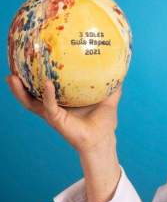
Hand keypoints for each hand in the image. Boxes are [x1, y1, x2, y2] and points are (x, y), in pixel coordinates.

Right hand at [6, 72, 121, 154]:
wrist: (103, 139)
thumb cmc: (104, 122)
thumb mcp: (108, 100)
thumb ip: (113, 87)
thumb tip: (120, 72)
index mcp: (62, 101)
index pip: (43, 87)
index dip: (34, 76)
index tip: (27, 61)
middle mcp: (53, 107)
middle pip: (30, 93)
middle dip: (18, 82)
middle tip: (11, 67)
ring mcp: (52, 114)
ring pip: (31, 101)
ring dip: (20, 91)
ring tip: (12, 77)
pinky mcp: (56, 120)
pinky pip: (49, 106)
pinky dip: (47, 94)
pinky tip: (47, 84)